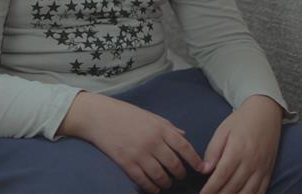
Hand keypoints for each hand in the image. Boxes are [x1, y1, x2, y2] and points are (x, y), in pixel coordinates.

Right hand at [59, 92, 204, 192]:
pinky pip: (144, 181)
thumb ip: (169, 128)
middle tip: (180, 177)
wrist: (100, 116)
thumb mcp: (151, 116)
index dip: (195, 160)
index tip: (200, 168)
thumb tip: (184, 137)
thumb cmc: (127, 114)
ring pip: (161, 175)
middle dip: (180, 173)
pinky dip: (152, 187)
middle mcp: (153, 142)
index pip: (184, 147)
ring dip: (166, 182)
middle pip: (174, 164)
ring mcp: (140, 153)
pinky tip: (154, 188)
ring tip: (167, 183)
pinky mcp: (127, 163)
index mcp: (161, 128)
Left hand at [199, 95, 282, 193]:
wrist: (266, 112)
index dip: (210, 188)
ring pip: (247, 192)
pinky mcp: (269, 171)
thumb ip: (213, 150)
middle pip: (233, 187)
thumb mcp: (223, 130)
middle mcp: (252, 161)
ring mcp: (262, 168)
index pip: (221, 175)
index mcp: (238, 150)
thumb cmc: (241, 120)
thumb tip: (204, 170)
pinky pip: (261, 191)